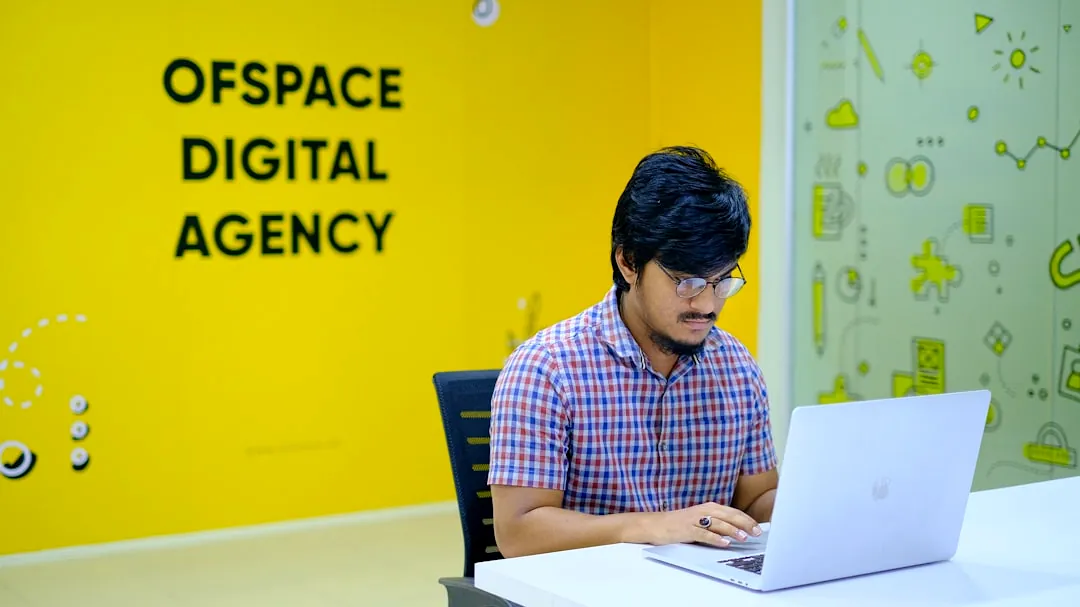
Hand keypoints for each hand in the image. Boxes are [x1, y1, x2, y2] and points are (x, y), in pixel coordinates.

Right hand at [635, 502, 762, 547]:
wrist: (656, 524)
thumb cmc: (679, 523)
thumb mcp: (700, 520)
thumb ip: (716, 523)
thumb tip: (736, 531)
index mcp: (709, 507)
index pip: (733, 512)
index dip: (747, 519)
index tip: (759, 527)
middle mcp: (704, 511)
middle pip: (729, 516)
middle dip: (745, 524)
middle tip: (757, 532)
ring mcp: (695, 520)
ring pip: (718, 524)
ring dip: (732, 530)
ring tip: (744, 537)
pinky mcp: (687, 530)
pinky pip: (704, 534)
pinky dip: (715, 539)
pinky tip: (724, 543)